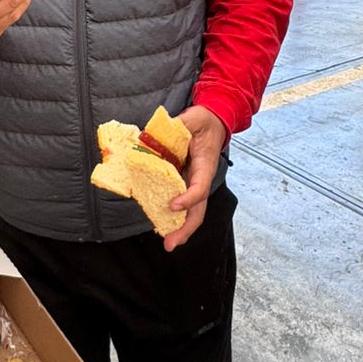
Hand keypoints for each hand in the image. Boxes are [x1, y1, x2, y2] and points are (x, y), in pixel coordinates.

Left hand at [164, 105, 227, 251]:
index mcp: (205, 165)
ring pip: (191, 212)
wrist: (213, 123)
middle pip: (198, 210)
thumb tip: (149, 134)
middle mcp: (200, 179)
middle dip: (185, 229)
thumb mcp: (193, 117)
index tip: (172, 205)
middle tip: (170, 244)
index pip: (199, 188)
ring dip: (179, 229)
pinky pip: (179, 203)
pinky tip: (161, 225)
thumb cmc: (204, 121)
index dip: (188, 199)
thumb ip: (176, 124)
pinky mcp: (184, 182)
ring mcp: (193, 183)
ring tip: (168, 243)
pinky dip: (171, 217)